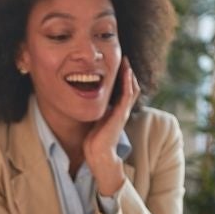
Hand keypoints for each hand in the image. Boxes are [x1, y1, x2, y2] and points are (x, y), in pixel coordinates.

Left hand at [84, 56, 139, 195]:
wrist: (98, 154)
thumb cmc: (94, 141)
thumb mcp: (94, 120)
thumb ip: (94, 111)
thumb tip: (82, 102)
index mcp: (116, 111)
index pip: (124, 90)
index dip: (122, 78)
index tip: (117, 65)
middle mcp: (122, 110)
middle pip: (131, 87)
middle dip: (128, 72)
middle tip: (124, 59)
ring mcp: (123, 112)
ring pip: (132, 88)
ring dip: (129, 74)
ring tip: (126, 61)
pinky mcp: (121, 114)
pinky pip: (128, 94)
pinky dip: (128, 82)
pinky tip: (126, 72)